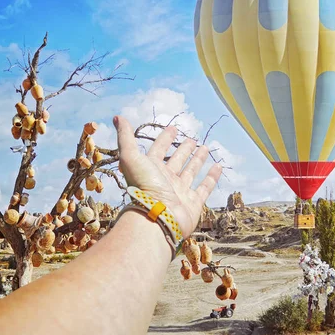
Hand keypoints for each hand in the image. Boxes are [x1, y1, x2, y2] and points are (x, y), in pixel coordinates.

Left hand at [114, 115, 221, 236]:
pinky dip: (211, 177)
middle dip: (184, 149)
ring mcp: (180, 192)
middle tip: (192, 139)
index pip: (159, 149)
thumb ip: (125, 137)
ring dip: (197, 160)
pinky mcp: (193, 203)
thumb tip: (117, 117)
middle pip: (176, 160)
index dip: (165, 138)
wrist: (157, 217)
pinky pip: (205, 188)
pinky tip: (218, 166)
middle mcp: (165, 179)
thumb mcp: (131, 157)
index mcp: (151, 169)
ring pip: (191, 172)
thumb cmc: (144, 186)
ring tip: (205, 148)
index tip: (173, 128)